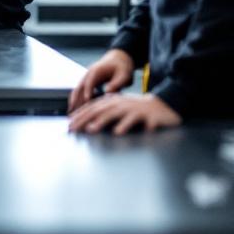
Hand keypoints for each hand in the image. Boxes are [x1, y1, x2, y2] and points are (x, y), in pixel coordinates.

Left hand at [67, 93, 181, 134]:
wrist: (164, 106)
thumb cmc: (139, 110)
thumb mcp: (121, 109)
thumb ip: (106, 114)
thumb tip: (87, 124)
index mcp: (113, 101)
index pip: (92, 107)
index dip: (80, 115)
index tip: (69, 124)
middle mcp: (121, 103)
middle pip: (99, 110)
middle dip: (85, 119)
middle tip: (74, 128)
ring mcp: (133, 108)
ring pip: (114, 113)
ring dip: (101, 121)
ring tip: (91, 129)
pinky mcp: (145, 115)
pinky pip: (134, 120)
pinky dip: (125, 125)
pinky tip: (117, 132)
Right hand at [68, 49, 134, 111]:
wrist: (119, 59)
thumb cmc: (122, 67)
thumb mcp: (124, 74)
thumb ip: (117, 83)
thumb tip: (108, 92)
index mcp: (96, 70)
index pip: (90, 82)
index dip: (88, 91)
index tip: (87, 101)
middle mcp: (88, 74)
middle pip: (79, 87)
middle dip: (76, 99)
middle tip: (75, 112)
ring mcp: (87, 78)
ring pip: (77, 91)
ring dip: (74, 101)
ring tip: (71, 113)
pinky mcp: (88, 83)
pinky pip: (80, 92)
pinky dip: (77, 100)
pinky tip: (77, 110)